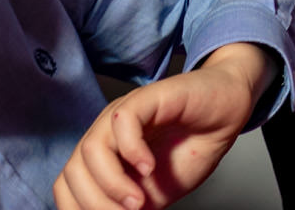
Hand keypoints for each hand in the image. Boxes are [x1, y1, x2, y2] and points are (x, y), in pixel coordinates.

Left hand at [53, 47, 266, 209]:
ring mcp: (124, 113)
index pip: (68, 185)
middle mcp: (106, 133)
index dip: (79, 209)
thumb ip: (129, 207)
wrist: (226, 112)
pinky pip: (124, 121)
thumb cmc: (192, 147)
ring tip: (138, 201)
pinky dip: (132, 151)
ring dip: (112, 183)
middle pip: (73, 171)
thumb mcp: (155, 193)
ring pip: (92, 149)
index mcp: (103, 156)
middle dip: (94, 204)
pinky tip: (150, 167)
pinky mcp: (147, 97)